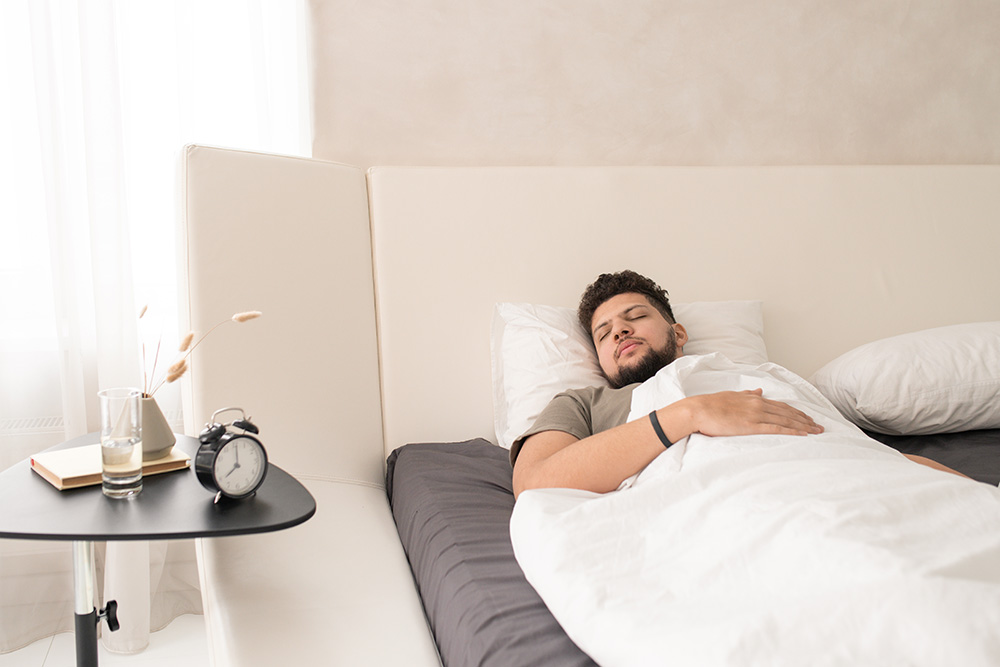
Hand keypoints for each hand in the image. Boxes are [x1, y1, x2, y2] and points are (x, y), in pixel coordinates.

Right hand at [679, 388, 823, 438]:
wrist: (698, 410)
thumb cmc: (711, 404)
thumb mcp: (732, 396)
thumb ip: (748, 394)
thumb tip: (760, 391)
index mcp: (754, 398)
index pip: (781, 406)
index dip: (797, 412)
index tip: (808, 418)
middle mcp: (759, 404)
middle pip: (788, 413)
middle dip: (806, 419)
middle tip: (820, 426)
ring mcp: (756, 415)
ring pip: (786, 420)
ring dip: (803, 426)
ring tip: (816, 431)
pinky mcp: (751, 425)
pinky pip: (776, 429)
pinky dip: (791, 431)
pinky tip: (802, 434)